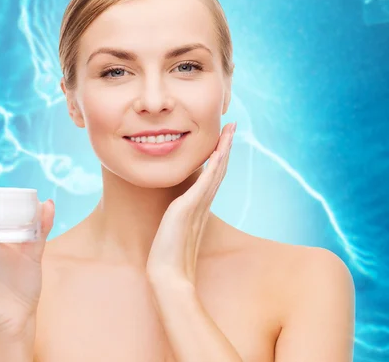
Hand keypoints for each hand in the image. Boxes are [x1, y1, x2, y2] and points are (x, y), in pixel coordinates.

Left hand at [146, 122, 235, 285]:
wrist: (168, 275)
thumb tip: (174, 213)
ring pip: (215, 172)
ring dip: (223, 149)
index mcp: (198, 207)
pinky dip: (213, 166)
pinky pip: (204, 182)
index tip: (223, 139)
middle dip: (225, 146)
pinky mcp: (188, 208)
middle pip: (219, 169)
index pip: (212, 176)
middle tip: (232, 127)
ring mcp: (197, 205)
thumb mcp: (173, 230)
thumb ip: (177, 219)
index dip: (219, 157)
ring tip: (230, 130)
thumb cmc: (168, 257)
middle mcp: (202, 204)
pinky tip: (218, 151)